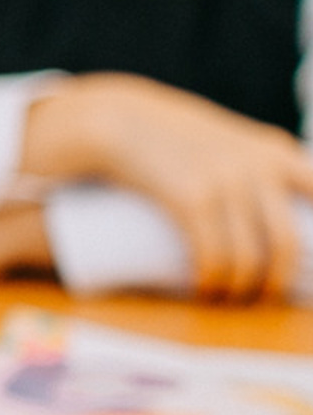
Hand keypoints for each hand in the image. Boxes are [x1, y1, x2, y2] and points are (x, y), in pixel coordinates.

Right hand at [25, 75, 312, 301]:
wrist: (120, 119)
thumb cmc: (175, 136)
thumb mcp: (233, 141)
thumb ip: (261, 166)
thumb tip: (282, 216)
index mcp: (277, 152)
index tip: (304, 271)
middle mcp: (259, 166)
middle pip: (285, 243)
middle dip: (274, 281)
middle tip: (258, 295)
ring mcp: (225, 182)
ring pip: (248, 257)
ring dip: (238, 288)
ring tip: (224, 294)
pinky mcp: (191, 198)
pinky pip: (213, 254)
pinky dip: (210, 279)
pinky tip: (203, 287)